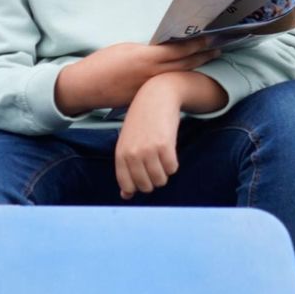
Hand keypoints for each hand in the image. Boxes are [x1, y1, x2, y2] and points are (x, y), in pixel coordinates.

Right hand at [54, 39, 219, 115]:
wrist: (85, 87)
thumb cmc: (103, 63)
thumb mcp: (127, 49)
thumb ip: (148, 50)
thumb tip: (164, 49)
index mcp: (147, 57)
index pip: (179, 50)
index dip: (197, 44)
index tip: (211, 38)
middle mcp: (152, 74)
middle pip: (184, 64)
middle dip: (203, 56)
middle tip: (219, 49)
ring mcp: (149, 88)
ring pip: (177, 77)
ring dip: (194, 68)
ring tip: (208, 61)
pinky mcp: (144, 99)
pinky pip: (165, 88)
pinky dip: (177, 81)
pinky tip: (186, 76)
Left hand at [114, 75, 183, 199]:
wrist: (156, 97)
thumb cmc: (141, 123)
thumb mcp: (128, 145)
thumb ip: (126, 170)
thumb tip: (126, 197)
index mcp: (120, 155)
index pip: (128, 186)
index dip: (138, 186)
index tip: (144, 177)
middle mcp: (133, 155)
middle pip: (146, 186)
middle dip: (153, 180)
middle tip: (155, 165)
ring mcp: (148, 150)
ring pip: (161, 180)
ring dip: (164, 173)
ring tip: (162, 158)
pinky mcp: (165, 146)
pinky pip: (172, 168)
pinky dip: (173, 164)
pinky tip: (170, 152)